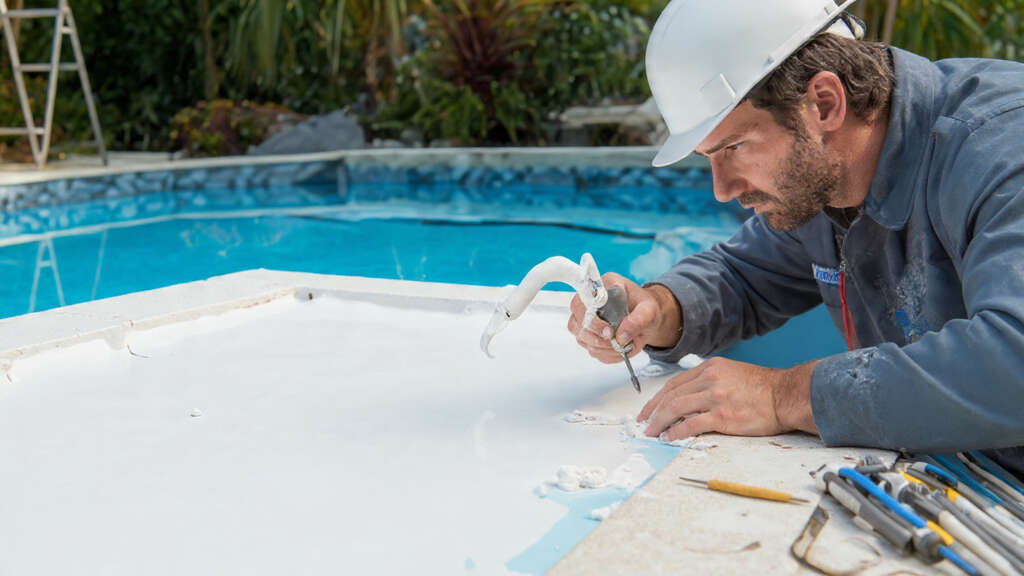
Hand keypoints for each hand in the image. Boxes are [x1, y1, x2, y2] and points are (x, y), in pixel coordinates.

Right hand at [566, 273, 680, 363]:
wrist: (650, 320)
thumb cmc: (648, 308)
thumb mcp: (649, 310)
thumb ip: (637, 320)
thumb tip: (621, 336)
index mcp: (602, 287)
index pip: (581, 301)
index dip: (590, 318)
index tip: (608, 330)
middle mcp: (589, 302)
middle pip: (577, 322)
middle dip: (596, 337)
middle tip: (614, 340)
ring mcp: (587, 320)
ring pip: (582, 338)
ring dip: (603, 347)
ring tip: (622, 346)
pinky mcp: (591, 335)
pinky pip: (591, 349)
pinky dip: (606, 354)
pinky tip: (620, 350)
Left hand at [637, 357, 817, 439]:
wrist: (786, 395)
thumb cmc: (763, 388)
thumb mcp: (732, 373)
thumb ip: (710, 381)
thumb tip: (690, 397)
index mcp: (710, 368)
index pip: (675, 383)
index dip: (658, 397)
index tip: (648, 409)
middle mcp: (710, 379)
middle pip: (671, 395)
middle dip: (653, 411)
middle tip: (643, 423)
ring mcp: (715, 397)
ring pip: (676, 408)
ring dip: (659, 422)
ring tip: (652, 433)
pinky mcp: (722, 416)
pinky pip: (691, 424)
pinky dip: (676, 432)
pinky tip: (669, 438)